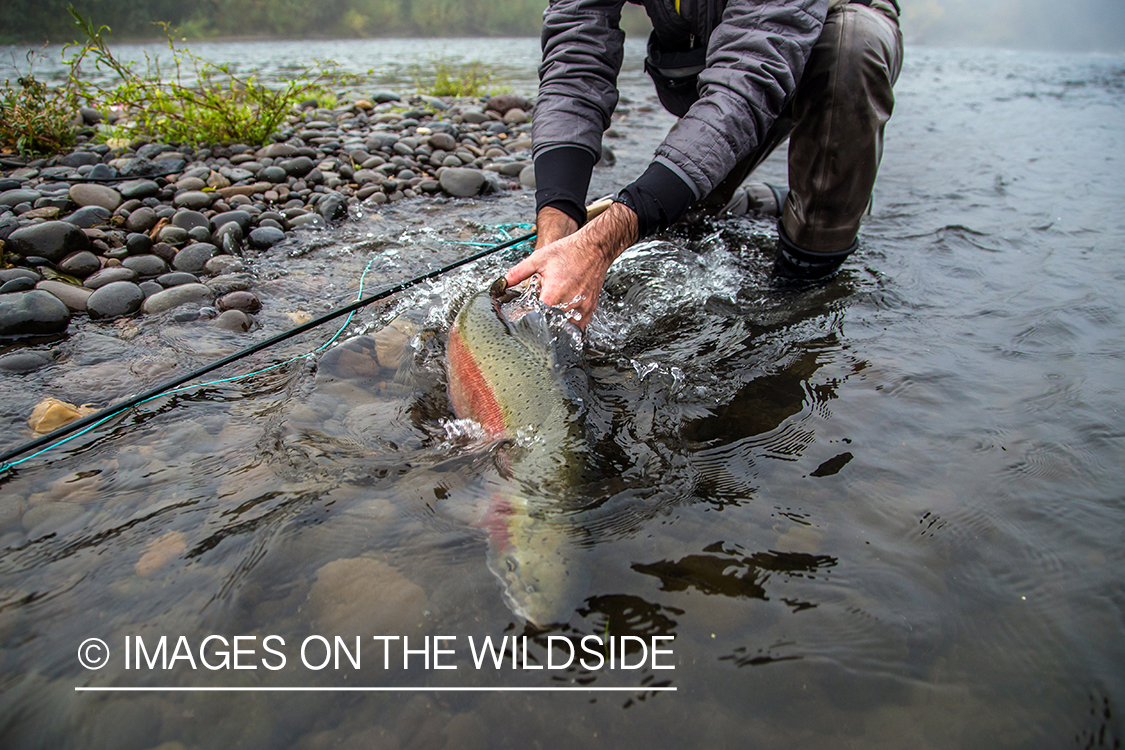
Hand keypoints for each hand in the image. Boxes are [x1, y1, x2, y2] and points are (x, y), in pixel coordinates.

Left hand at [504, 202, 638, 328]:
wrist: (594, 248)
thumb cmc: (569, 252)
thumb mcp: (538, 258)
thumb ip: (518, 272)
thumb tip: (503, 282)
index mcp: (553, 294)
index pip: (537, 319)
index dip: (529, 321)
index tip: (525, 319)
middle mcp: (568, 304)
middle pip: (552, 326)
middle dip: (543, 325)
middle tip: (538, 321)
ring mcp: (581, 307)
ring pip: (566, 330)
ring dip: (557, 327)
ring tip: (551, 319)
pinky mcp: (590, 308)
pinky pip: (579, 326)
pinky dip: (570, 326)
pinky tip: (564, 318)